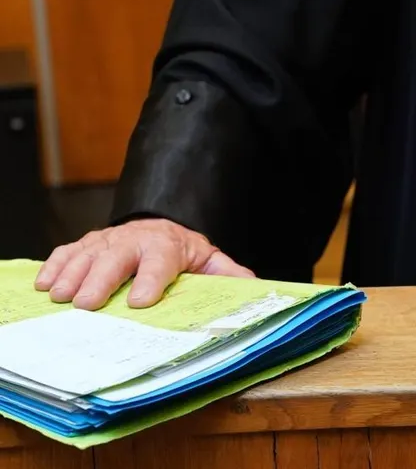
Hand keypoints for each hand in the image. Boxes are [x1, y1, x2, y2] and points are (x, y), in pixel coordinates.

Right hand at [34, 218, 254, 310]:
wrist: (160, 227)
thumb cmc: (182, 252)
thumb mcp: (210, 260)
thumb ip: (228, 274)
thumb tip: (255, 287)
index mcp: (169, 246)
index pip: (161, 261)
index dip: (152, 280)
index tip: (142, 302)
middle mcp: (136, 239)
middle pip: (117, 257)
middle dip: (101, 280)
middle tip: (87, 304)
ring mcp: (109, 240)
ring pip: (88, 254)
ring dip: (72, 275)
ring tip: (60, 297)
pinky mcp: (88, 244)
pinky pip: (68, 251)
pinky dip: (54, 265)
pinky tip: (44, 284)